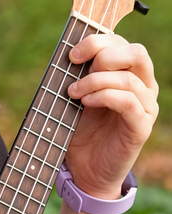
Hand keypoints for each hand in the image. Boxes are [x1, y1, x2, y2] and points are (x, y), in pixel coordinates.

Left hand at [65, 34, 157, 197]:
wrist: (85, 171)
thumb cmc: (80, 132)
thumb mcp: (75, 99)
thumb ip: (77, 76)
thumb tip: (68, 53)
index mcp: (128, 75)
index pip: (122, 43)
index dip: (97, 41)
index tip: (70, 54)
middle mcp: (143, 87)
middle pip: (136, 52)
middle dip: (103, 53)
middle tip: (76, 66)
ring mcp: (146, 107)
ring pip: (129, 78)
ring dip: (95, 80)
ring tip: (73, 92)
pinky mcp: (141, 127)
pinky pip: (129, 102)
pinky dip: (105, 96)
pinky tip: (85, 102)